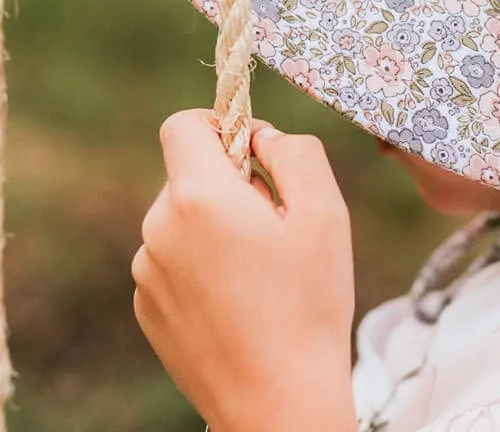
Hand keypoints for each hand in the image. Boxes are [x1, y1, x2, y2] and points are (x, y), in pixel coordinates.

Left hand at [132, 110, 357, 431]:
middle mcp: (159, 229)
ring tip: (263, 271)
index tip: (255, 153)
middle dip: (232, 182)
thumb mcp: (325, 210)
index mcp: (199, 197)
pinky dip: (205, 263)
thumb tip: (262, 137)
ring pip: (184, 217)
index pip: (183, 124)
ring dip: (219, 224)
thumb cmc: (308, 302)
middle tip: (278, 225)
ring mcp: (148, 272)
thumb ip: (294, 151)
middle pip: (190, 173)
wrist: (277, 402)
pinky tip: (241, 300)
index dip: (220, 124)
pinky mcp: (148, 308)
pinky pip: (175, 259)